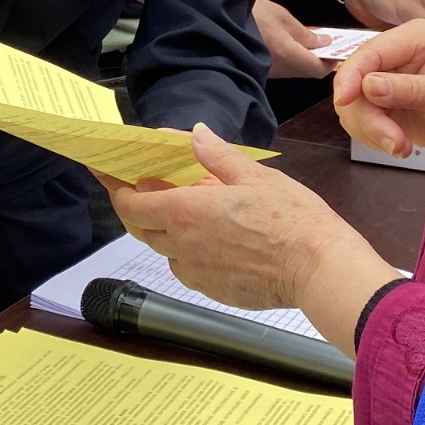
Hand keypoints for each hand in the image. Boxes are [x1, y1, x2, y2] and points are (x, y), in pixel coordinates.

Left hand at [101, 126, 400, 339]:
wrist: (320, 269)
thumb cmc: (291, 220)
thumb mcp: (254, 175)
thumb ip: (216, 156)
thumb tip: (194, 134)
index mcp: (185, 212)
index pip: (130, 204)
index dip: (115, 188)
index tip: (105, 175)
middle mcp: (182, 246)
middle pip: (141, 228)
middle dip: (137, 207)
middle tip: (144, 188)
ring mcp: (196, 273)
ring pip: (164, 250)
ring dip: (165, 231)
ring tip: (184, 212)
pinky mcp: (213, 291)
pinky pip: (187, 270)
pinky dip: (187, 253)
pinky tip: (210, 241)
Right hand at [254, 0, 333, 78]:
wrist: (218, 20)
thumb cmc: (253, 14)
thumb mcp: (282, 16)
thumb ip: (305, 33)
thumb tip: (325, 43)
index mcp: (289, 55)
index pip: (319, 70)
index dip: (331, 62)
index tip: (336, 49)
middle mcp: (280, 69)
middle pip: (307, 72)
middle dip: (318, 60)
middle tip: (323, 42)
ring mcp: (269, 72)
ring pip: (295, 71)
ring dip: (303, 59)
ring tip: (305, 41)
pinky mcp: (259, 70)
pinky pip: (282, 68)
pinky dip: (290, 58)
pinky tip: (287, 44)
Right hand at [329, 20, 424, 157]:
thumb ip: (410, 89)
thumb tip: (368, 86)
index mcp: (414, 37)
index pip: (371, 51)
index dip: (352, 75)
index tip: (345, 100)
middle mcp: (394, 54)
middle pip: (355, 80)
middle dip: (368, 116)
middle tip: (393, 142)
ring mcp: (384, 78)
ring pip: (352, 103)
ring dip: (371, 130)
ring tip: (401, 146)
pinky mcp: (379, 102)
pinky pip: (358, 119)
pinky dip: (372, 136)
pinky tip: (398, 144)